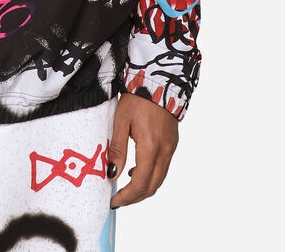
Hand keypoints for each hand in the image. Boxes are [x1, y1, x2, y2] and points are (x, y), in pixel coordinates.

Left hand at [107, 92, 178, 207]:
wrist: (159, 81)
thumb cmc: (138, 98)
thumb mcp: (121, 121)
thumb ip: (117, 149)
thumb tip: (112, 174)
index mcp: (151, 147)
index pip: (140, 184)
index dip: (126, 197)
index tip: (112, 202)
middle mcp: (164, 152)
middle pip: (152, 187)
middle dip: (134, 198)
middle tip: (117, 200)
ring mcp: (171, 149)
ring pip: (159, 180)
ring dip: (143, 189)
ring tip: (125, 188)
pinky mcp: (172, 144)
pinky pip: (163, 169)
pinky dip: (150, 177)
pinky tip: (137, 170)